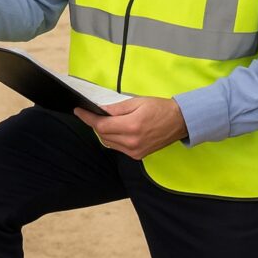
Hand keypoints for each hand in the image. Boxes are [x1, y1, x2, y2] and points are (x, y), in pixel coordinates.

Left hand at [73, 97, 188, 159]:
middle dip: (95, 124)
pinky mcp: (138, 156)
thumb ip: (116, 108)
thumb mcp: (137, 102)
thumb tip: (100, 110)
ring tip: (104, 120)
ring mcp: (135, 151)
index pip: (101, 125)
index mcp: (132, 126)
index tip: (78, 111)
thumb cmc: (159, 108)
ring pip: (108, 142)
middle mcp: (132, 142)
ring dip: (103, 132)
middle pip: (103, 135)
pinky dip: (113, 139)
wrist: (179, 122)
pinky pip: (118, 148)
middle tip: (91, 113)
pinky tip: (115, 130)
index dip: (87, 118)